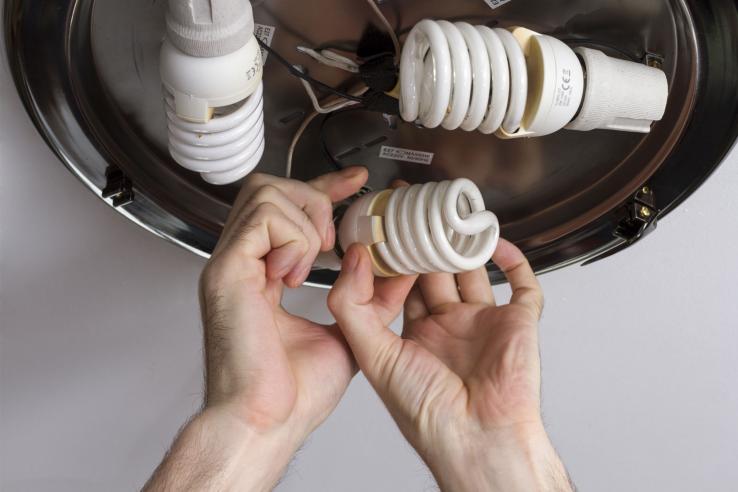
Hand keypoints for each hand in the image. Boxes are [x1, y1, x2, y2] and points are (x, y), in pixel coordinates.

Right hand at [146, 167, 407, 490]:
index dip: (325, 188)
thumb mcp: (347, 333)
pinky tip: (296, 273)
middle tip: (334, 235)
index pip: (290, 209)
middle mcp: (243, 263)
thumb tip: (393, 268)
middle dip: (314, 196)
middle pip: (270, 187)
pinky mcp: (227, 271)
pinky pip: (263, 220)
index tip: (358, 183)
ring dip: (305, 219)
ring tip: (314, 260)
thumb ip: (367, 297)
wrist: (266, 424)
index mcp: (264, 274)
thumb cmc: (292, 394)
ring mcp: (231, 264)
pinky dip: (292, 239)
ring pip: (265, 193)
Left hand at [328, 240, 571, 491]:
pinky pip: (521, 285)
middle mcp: (449, 327)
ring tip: (451, 216)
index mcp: (415, 336)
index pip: (401, 284)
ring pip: (474, 272)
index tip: (384, 227)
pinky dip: (512, 260)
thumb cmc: (427, 414)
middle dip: (425, 242)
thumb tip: (355, 258)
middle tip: (416, 211)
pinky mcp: (517, 324)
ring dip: (464, 245)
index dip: (392, 256)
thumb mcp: (375, 356)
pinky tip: (495, 241)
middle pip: (436, 272)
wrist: (478, 439)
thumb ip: (353, 307)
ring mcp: (484, 323)